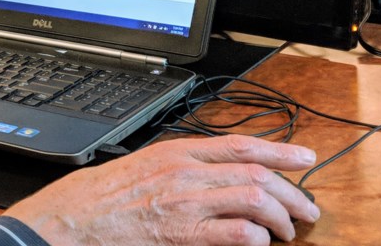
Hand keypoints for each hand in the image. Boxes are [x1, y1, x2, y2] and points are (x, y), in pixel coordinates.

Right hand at [4, 135, 319, 245]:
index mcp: (177, 151)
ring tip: (287, 232)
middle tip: (307, 209)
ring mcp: (185, 202)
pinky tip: (258, 243)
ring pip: (254, 199)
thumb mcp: (144, 165)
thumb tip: (218, 172)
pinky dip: (256, 237)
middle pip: (256, 174)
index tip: (305, 157)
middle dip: (292, 193)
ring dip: (281, 218)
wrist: (74, 218)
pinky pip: (235, 233)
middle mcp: (186, 172)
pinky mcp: (181, 234)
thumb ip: (181, 164)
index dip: (280, 151)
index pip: (241, 145)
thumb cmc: (104, 195)